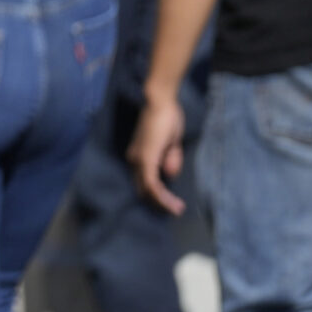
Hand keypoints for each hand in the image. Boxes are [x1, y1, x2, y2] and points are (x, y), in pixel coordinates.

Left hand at [128, 88, 187, 213]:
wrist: (160, 101)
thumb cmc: (167, 118)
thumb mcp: (171, 145)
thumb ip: (170, 160)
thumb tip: (169, 175)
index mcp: (139, 156)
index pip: (144, 183)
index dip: (158, 196)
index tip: (173, 205)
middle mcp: (134, 160)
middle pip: (143, 189)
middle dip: (159, 203)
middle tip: (176, 210)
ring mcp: (138, 159)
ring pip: (147, 189)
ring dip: (162, 202)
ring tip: (177, 209)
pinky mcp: (145, 158)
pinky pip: (150, 183)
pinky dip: (161, 196)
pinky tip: (172, 203)